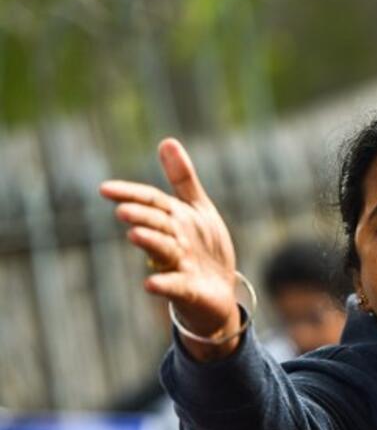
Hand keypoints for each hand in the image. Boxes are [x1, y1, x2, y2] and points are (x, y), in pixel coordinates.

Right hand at [99, 139, 240, 358]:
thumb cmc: (204, 246)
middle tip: (123, 211)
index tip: (104, 189)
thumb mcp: (197, 209)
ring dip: (150, 242)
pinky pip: (175, 286)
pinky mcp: (188, 289)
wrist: (220, 289)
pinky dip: (163, 285)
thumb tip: (166, 140)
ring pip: (163, 251)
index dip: (130, 194)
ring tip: (134, 234)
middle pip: (156, 224)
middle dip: (141, 217)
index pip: (150, 201)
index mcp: (174, 218)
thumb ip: (182, 179)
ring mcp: (178, 265)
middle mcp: (172, 240)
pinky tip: (148, 285)